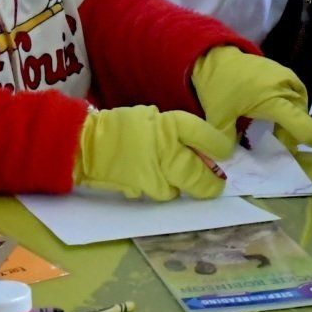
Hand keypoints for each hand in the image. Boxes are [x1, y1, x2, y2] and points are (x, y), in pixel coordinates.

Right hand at [76, 105, 237, 200]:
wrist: (87, 145)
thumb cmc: (122, 127)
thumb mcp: (152, 118)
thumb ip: (176, 132)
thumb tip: (201, 150)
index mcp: (170, 125)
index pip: (206, 137)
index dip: (219, 147)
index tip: (224, 153)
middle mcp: (167, 150)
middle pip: (200, 175)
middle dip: (211, 183)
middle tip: (216, 185)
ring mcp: (155, 174)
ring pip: (181, 189)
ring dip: (182, 186)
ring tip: (174, 177)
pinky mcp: (143, 189)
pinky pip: (162, 193)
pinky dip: (162, 189)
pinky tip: (152, 179)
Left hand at [190, 47, 311, 150]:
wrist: (217, 57)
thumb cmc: (219, 86)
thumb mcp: (218, 117)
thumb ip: (226, 140)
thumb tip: (229, 157)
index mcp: (272, 101)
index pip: (300, 122)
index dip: (308, 138)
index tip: (302, 149)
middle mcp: (285, 87)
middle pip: (301, 115)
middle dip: (295, 132)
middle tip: (282, 144)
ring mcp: (286, 76)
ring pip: (301, 103)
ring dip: (295, 117)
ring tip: (281, 128)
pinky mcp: (284, 71)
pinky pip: (297, 91)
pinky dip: (293, 104)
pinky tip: (280, 111)